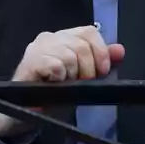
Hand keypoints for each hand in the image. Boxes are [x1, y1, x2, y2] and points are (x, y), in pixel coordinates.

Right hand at [0, 26, 125, 138]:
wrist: (24, 112)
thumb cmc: (52, 92)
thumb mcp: (81, 77)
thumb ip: (100, 62)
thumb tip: (119, 50)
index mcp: (64, 37)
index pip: (89, 32)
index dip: (100, 51)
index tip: (102, 71)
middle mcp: (50, 37)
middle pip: (82, 45)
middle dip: (88, 69)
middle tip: (79, 83)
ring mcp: (37, 48)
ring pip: (69, 57)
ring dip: (71, 76)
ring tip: (62, 84)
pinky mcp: (29, 62)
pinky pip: (55, 65)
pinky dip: (59, 77)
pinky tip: (52, 83)